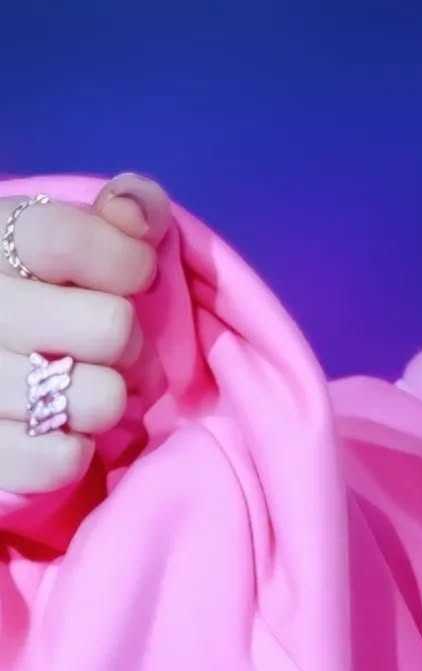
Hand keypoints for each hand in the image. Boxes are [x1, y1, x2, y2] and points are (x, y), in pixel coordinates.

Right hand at [0, 174, 172, 495]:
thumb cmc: (38, 289)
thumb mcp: (72, 232)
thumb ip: (123, 209)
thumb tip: (133, 211)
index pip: (65, 240)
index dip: (126, 260)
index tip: (131, 273)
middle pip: (108, 329)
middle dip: (127, 340)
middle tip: (108, 345)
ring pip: (99, 400)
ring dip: (109, 398)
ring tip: (81, 385)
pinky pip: (64, 460)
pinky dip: (75, 450)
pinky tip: (55, 427)